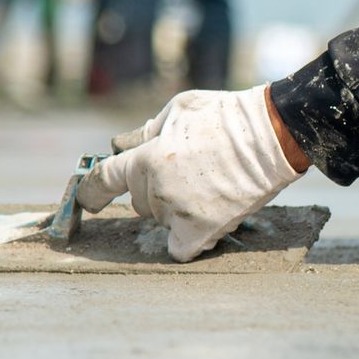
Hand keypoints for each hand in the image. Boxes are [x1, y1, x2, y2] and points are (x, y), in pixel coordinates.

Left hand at [79, 86, 302, 261]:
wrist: (270, 137)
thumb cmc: (224, 116)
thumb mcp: (178, 110)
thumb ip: (144, 131)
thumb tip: (117, 146)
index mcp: (145, 158)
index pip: (103, 181)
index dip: (90, 192)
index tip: (87, 200)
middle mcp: (156, 190)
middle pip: (138, 202)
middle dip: (152, 188)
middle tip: (186, 172)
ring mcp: (178, 213)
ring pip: (161, 220)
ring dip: (174, 209)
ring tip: (206, 187)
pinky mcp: (201, 232)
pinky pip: (179, 249)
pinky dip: (186, 240)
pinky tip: (200, 224)